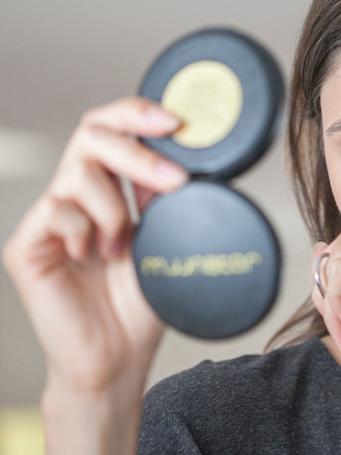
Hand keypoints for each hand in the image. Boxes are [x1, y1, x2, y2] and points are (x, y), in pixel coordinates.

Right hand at [2, 96, 186, 397]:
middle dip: (137, 151)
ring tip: (122, 246)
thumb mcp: (165, 237)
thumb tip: (184, 152)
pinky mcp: (27, 245)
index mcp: (108, 188)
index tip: (176, 121)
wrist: (118, 356)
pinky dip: (85, 231)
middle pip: (91, 133)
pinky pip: (56, 212)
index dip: (137, 113)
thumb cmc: (140, 302)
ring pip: (78, 173)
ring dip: (115, 208)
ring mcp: (49, 219)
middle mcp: (75, 196)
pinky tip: (93, 258)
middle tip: (173, 179)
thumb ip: (165, 196)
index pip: (111, 129)